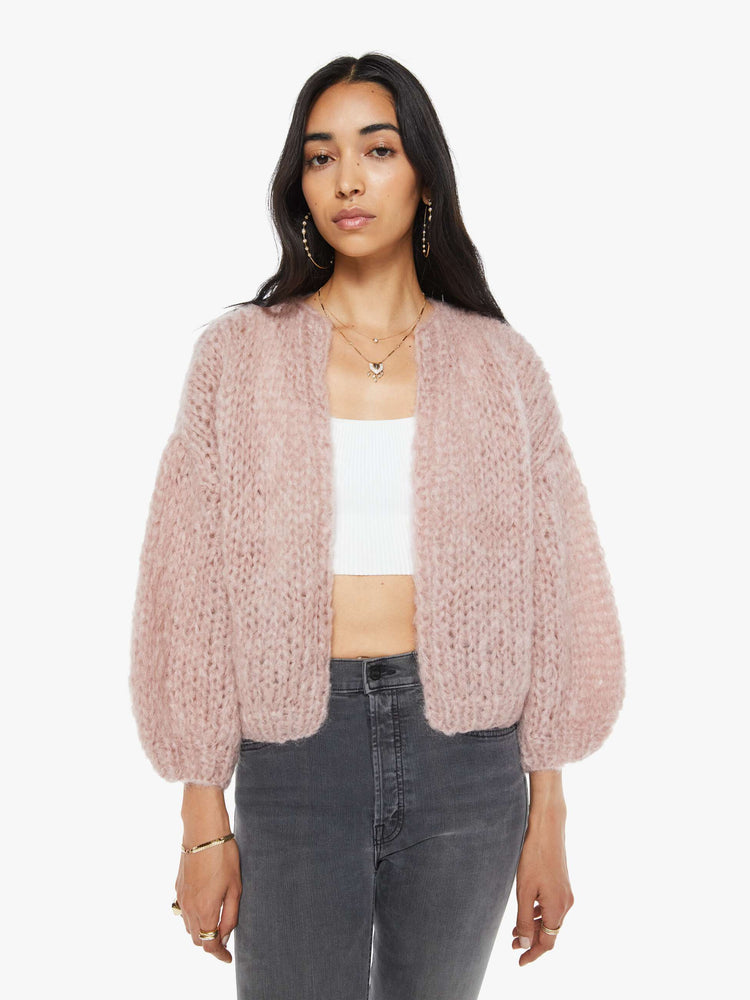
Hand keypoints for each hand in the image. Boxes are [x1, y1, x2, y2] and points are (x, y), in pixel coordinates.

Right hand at [174, 837, 241, 962]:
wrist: (203, 832)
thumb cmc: (223, 857)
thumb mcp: (235, 887)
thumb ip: (230, 916)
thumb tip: (224, 936)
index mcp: (205, 910)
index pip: (209, 945)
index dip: (219, 955)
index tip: (228, 958)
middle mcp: (189, 908)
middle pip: (197, 939)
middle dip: (210, 943)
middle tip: (224, 940)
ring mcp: (181, 897)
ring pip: (188, 927)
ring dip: (200, 930)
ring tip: (216, 924)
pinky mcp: (178, 887)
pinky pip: (183, 911)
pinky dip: (193, 917)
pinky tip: (204, 907)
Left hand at [512, 816, 573, 965]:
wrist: (547, 829)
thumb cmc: (533, 857)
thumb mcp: (524, 891)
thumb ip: (524, 919)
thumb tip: (525, 944)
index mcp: (557, 908)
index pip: (547, 942)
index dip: (533, 954)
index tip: (520, 962)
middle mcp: (566, 904)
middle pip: (550, 932)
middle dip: (531, 940)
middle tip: (512, 945)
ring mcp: (566, 893)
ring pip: (550, 919)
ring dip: (534, 927)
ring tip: (515, 930)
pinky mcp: (563, 884)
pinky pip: (552, 907)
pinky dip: (539, 914)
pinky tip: (527, 910)